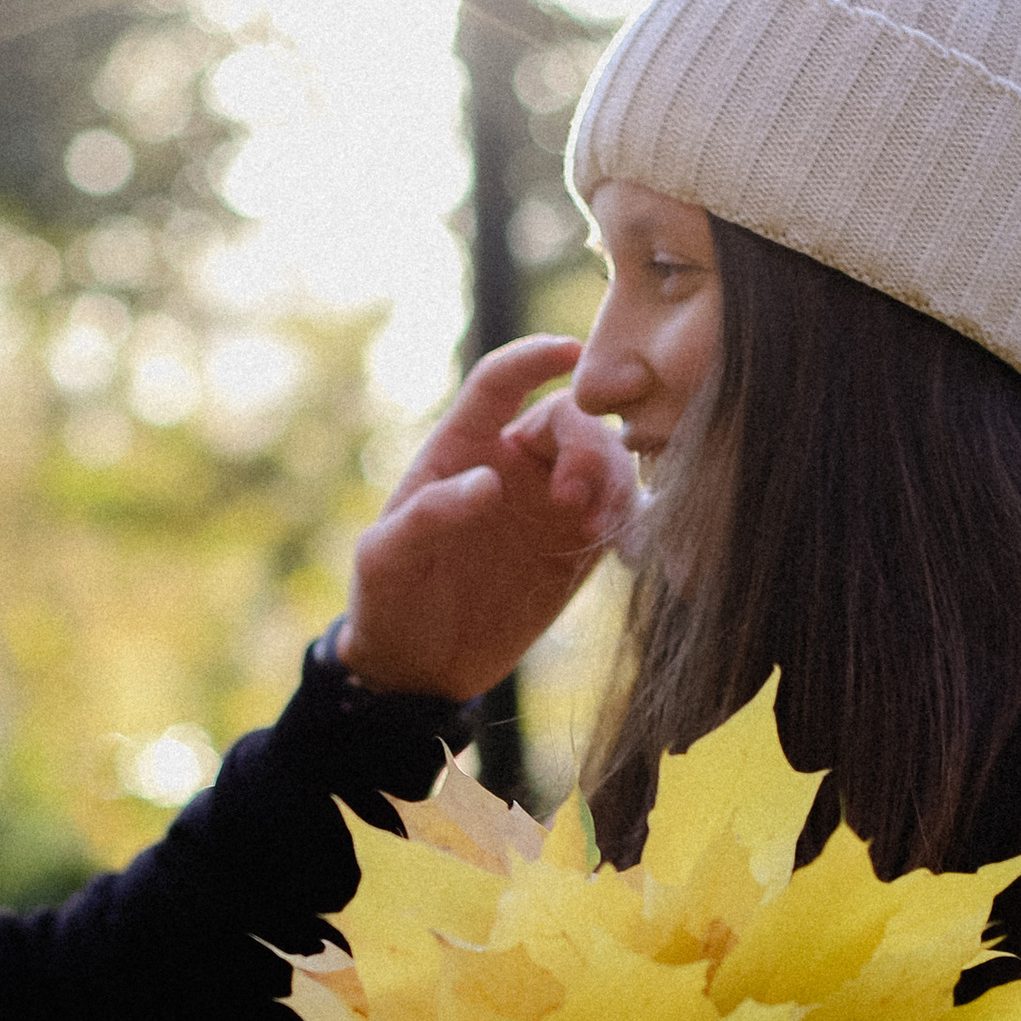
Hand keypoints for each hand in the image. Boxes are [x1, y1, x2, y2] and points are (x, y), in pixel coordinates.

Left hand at [337, 343, 638, 703]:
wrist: (417, 668)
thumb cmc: (387, 602)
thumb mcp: (386, 560)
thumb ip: (426, 515)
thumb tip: (488, 482)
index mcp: (460, 449)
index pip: (499, 383)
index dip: (533, 358)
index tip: (570, 351)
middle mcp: (512, 465)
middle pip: (570, 419)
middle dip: (586, 446)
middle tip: (577, 500)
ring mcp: (549, 505)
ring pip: (606, 461)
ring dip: (615, 484)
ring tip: (599, 530)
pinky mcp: (577, 548)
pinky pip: (621, 516)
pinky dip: (635, 523)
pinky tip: (627, 552)